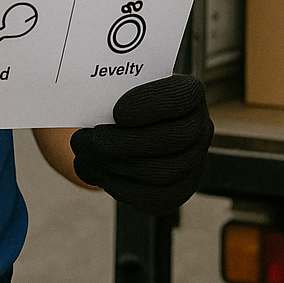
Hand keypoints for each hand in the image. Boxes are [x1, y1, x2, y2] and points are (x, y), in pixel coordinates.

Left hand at [70, 75, 213, 215]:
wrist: (133, 124)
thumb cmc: (126, 98)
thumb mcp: (123, 85)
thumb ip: (113, 87)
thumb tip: (87, 93)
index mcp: (190, 93)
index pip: (181, 99)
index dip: (151, 105)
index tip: (116, 112)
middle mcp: (200, 127)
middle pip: (172, 141)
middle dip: (123, 143)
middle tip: (83, 140)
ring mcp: (194, 161)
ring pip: (163, 173)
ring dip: (117, 167)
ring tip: (85, 156)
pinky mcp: (179, 189)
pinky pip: (156, 197)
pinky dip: (123, 188)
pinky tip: (99, 174)